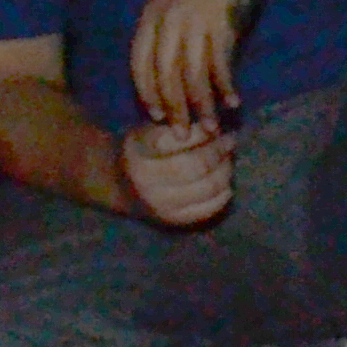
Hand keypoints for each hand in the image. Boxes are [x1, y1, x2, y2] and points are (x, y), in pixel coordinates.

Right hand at [118, 114, 236, 228]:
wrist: (118, 185)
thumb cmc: (140, 151)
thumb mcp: (148, 131)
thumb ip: (176, 128)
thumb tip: (213, 127)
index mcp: (138, 152)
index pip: (177, 141)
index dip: (202, 134)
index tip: (215, 128)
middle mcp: (146, 180)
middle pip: (197, 165)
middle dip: (219, 151)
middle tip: (229, 141)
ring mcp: (159, 204)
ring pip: (207, 187)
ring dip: (225, 171)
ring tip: (228, 159)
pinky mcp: (172, 220)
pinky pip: (207, 209)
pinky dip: (222, 194)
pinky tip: (225, 182)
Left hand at [128, 0, 286, 128]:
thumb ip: (166, 26)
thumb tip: (167, 63)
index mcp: (151, 15)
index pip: (140, 62)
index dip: (147, 92)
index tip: (156, 115)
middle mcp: (168, 21)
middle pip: (164, 74)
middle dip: (173, 107)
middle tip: (182, 133)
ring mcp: (195, 22)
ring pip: (192, 74)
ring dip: (202, 104)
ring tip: (212, 126)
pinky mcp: (222, 24)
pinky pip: (221, 63)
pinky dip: (226, 86)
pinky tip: (234, 101)